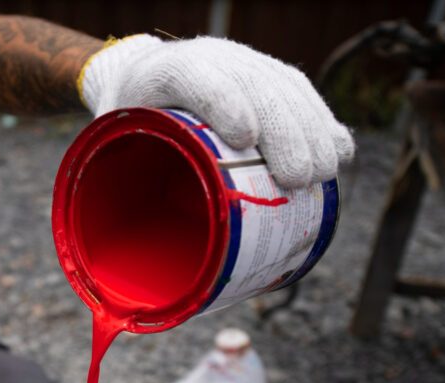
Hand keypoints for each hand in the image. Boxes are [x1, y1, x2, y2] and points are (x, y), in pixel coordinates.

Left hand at [80, 35, 354, 187]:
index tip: (245, 137)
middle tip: (296, 179)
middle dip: (282, 131)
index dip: (223, 102)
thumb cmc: (122, 125)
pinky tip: (339, 152)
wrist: (141, 77)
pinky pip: (301, 96)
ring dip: (312, 131)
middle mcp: (211, 58)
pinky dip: (323, 124)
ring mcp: (245, 65)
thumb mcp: (106, 147)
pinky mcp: (268, 79)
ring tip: (323, 175)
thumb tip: (112, 263)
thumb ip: (107, 184)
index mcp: (163, 72)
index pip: (197, 75)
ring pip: (286, 89)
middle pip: (254, 84)